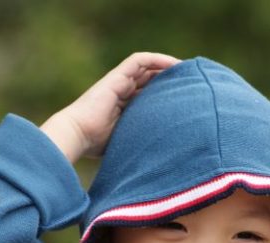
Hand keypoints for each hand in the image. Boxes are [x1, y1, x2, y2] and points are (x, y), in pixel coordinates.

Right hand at [40, 52, 180, 162]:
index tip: (187, 100)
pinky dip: (157, 59)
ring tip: (187, 70)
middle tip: (192, 84)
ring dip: (167, 66)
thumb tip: (164, 156)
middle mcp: (121, 93)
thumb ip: (141, 141)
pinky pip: (139, 61)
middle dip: (170, 80)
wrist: (77, 136)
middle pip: (150, 80)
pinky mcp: (116, 76)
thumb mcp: (127, 142)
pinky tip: (174, 65)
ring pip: (146, 68)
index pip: (148, 96)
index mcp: (123, 109)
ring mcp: (118, 83)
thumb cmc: (96, 147)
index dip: (166, 95)